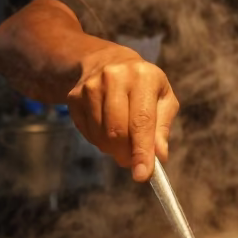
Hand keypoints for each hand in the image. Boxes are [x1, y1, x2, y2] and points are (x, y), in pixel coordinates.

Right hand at [67, 43, 178, 181]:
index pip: (142, 121)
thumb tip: (159, 156)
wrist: (108, 61)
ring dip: (113, 149)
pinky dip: (99, 141)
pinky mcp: (75, 96)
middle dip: (126, 154)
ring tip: (122, 140)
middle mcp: (115, 77)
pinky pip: (87, 133)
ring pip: (101, 136)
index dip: (141, 151)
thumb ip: (162, 127)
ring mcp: (91, 86)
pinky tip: (107, 128)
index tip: (142, 175)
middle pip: (117, 132)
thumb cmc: (144, 86)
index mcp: (143, 76)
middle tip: (133, 161)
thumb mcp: (163, 99)